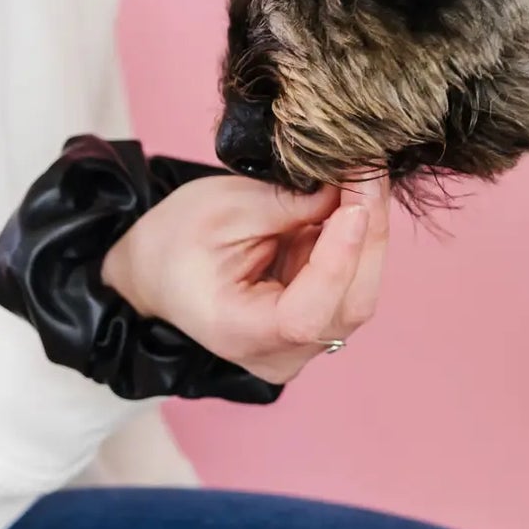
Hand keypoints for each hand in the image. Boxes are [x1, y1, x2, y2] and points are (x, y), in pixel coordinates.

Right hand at [101, 173, 388, 386]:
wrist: (159, 268)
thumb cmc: (177, 240)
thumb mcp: (224, 209)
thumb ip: (290, 205)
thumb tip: (350, 189)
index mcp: (241, 335)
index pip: (306, 314)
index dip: (338, 260)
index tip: (355, 206)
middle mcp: (281, 355)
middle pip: (349, 304)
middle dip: (366, 234)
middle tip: (370, 172)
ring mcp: (304, 346)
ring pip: (359, 292)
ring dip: (367, 234)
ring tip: (360, 180)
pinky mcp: (318, 324)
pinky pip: (352, 284)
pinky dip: (357, 242)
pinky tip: (354, 203)